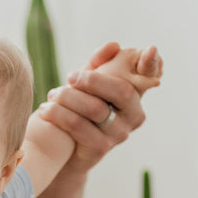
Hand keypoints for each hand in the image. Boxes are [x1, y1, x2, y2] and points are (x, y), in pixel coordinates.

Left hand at [37, 42, 162, 180]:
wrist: (64, 151)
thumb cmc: (78, 110)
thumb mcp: (87, 84)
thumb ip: (98, 63)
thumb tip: (113, 46)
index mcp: (136, 94)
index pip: (149, 76)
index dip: (152, 63)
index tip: (151, 49)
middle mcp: (134, 114)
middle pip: (120, 90)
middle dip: (92, 79)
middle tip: (70, 76)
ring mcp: (120, 133)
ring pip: (96, 108)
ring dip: (69, 97)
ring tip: (52, 95)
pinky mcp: (101, 148)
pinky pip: (79, 125)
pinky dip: (58, 114)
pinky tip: (45, 109)